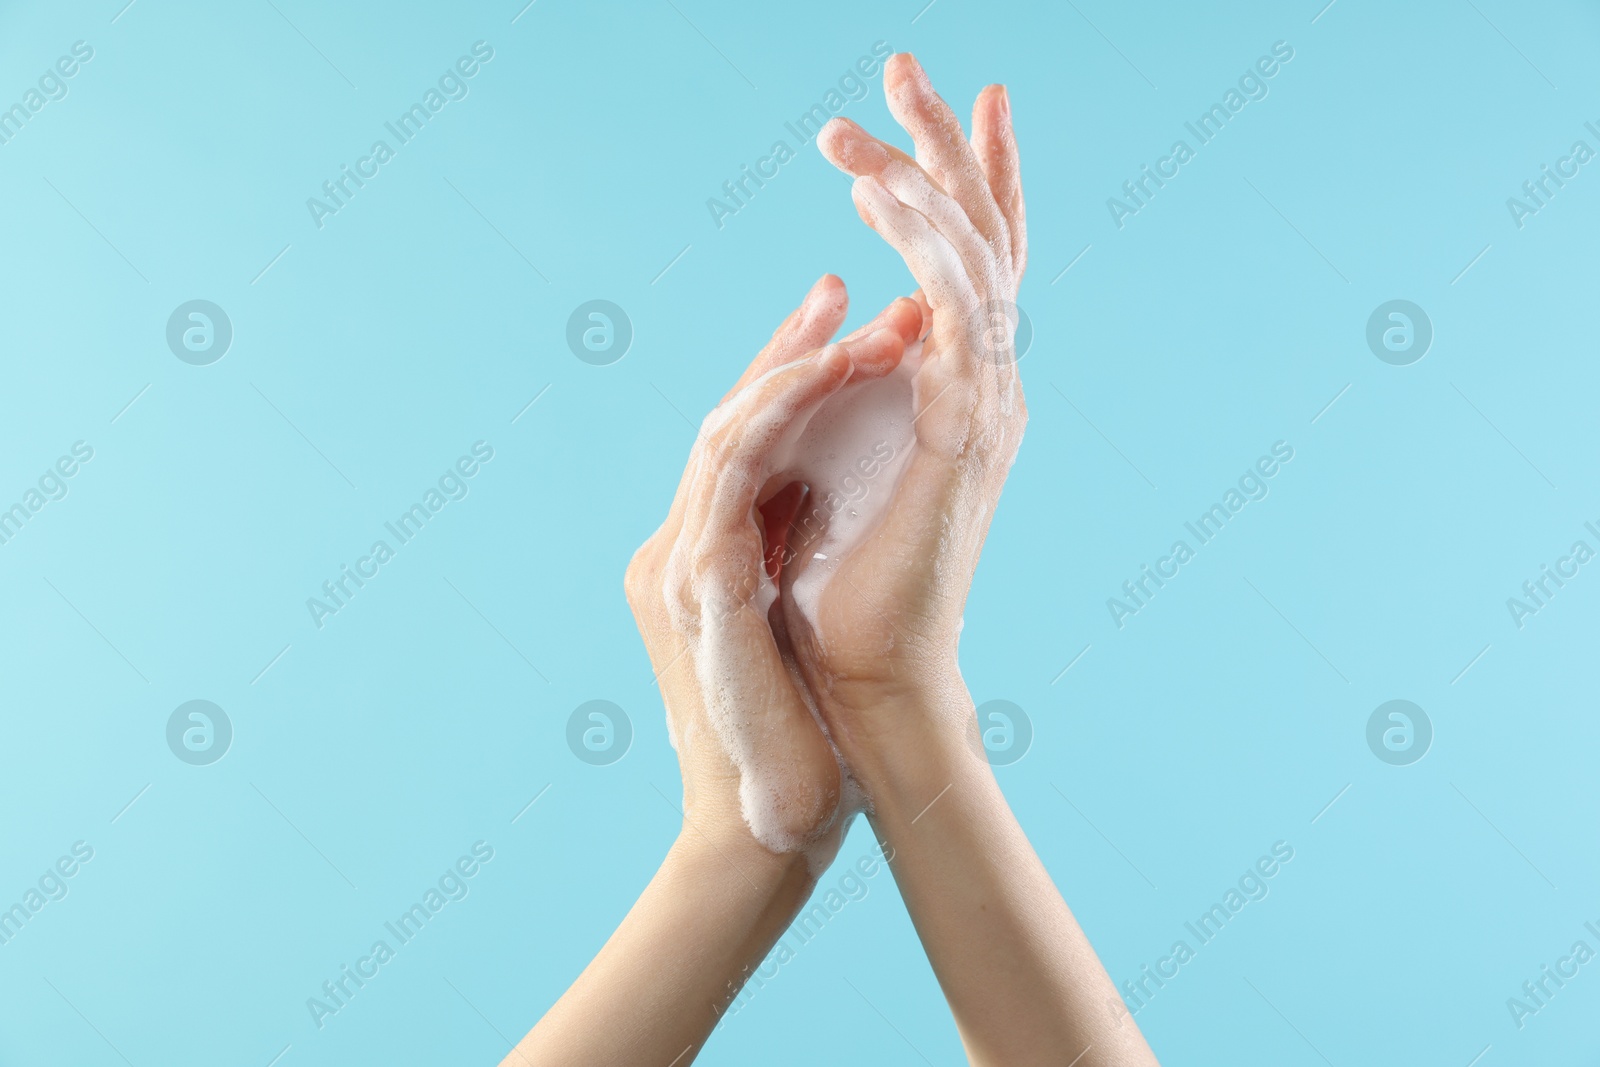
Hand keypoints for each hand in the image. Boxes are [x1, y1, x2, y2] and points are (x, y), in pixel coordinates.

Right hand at [624, 276, 915, 854]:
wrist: (770, 825)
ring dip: (797, 366)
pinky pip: (735, 471)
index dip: (785, 375)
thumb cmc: (804, 738)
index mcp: (703, 560)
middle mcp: (678, 551)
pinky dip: (780, 411)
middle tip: (851, 291)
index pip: (742, 447)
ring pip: (723, 430)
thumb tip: (832, 506)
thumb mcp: (801, 628)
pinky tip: (831, 372)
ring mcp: (680, 566)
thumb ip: (796, 562)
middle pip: (728, 421)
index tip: (842, 319)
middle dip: (791, 350)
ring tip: (863, 321)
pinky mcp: (700, 586)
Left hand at [780, 53, 1027, 780]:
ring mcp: (987, 408)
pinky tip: (885, 204)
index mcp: (958, 387)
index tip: (927, 97)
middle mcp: (987, 385)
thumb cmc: (836, 579)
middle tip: (905, 60)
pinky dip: (930, 256)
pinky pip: (962, 322)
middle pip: (984, 235)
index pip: (969, 257)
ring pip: (976, 261)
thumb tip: (858, 325)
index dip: (957, 174)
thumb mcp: (833, 453)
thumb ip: (852, 384)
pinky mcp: (968, 440)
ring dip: (923, 181)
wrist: (859, 678)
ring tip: (863, 117)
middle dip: (947, 145)